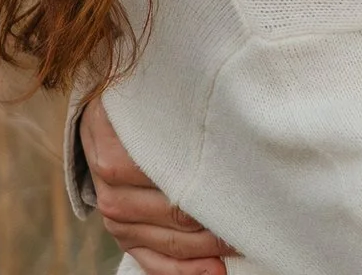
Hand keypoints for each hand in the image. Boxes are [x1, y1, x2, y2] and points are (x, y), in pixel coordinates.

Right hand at [80, 98, 236, 274]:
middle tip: (259, 217)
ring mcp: (115, 220)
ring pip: (173, 243)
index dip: (216, 185)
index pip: (175, 180)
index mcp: (117, 158)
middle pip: (179, 216)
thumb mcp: (154, 103)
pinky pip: (155, 263)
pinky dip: (186, 271)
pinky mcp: (122, 237)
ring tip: (246, 240)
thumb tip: (231, 126)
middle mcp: (113, 194)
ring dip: (212, 247)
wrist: (102, 123)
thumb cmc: (141, 110)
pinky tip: (214, 270)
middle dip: (222, 218)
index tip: (250, 187)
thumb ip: (182, 119)